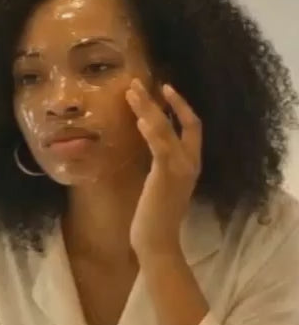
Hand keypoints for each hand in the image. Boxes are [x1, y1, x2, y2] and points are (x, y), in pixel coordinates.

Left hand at [126, 80, 201, 259]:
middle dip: (160, 100)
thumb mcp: (159, 185)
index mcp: (191, 164)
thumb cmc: (154, 218)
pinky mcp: (166, 175)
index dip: (182, 105)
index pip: (193, 126)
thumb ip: (159, 165)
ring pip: (166, 128)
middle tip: (136, 83)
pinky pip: (160, 146)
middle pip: (183, 120)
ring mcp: (181, 169)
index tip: (165, 88)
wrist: (158, 242)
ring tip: (130, 92)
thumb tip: (146, 144)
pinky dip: (151, 130)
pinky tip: (139, 119)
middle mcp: (191, 163)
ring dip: (147, 108)